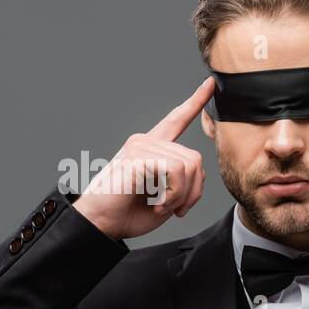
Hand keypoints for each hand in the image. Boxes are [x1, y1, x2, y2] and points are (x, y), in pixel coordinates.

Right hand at [72, 77, 213, 239]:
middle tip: (174, 210)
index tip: (209, 84)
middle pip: (194, 158)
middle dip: (192, 192)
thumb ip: (184, 182)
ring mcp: (140, 146)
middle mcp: (146, 141)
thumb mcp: (166, 199)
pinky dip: (173, 195)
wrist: (99, 225)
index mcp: (151, 149)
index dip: (195, 102)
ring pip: (189, 165)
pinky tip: (157, 204)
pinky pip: (176, 171)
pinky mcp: (137, 155)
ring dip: (181, 195)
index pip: (176, 120)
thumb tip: (198, 172)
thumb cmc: (126, 214)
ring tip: (161, 206)